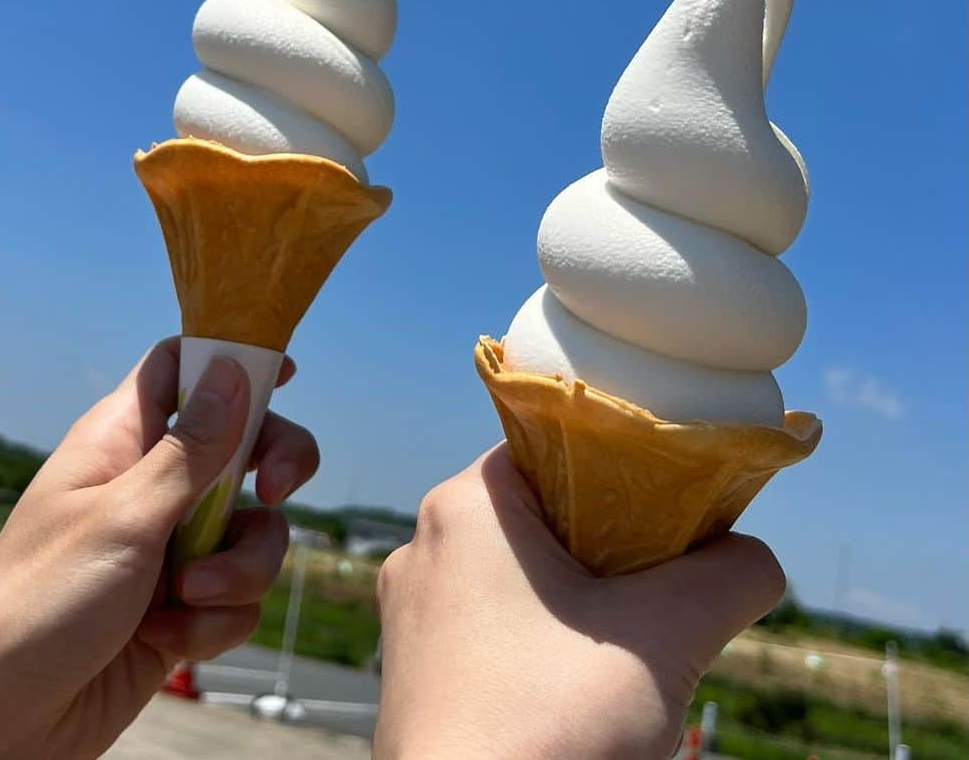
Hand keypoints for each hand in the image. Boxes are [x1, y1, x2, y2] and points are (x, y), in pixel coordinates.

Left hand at [0, 337, 318, 759]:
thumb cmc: (37, 606)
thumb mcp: (123, 518)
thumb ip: (191, 448)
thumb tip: (235, 369)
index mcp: (123, 439)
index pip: (183, 367)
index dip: (234, 358)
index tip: (290, 373)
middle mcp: (151, 484)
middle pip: (246, 444)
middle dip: (276, 467)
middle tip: (275, 491)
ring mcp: (169, 546)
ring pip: (254, 530)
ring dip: (239, 568)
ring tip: (188, 597)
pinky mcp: (181, 608)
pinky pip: (238, 597)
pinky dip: (217, 622)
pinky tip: (166, 642)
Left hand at [375, 445, 784, 759]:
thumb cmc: (550, 728)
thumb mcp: (665, 639)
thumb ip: (727, 576)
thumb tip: (759, 561)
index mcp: (466, 505)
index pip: (555, 446)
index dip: (625, 467)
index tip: (679, 503)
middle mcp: (426, 548)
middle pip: (544, 514)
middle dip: (614, 547)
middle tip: (668, 583)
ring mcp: (415, 617)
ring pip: (523, 580)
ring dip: (585, 604)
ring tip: (633, 649)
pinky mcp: (418, 678)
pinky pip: (495, 631)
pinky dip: (547, 646)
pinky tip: (585, 692)